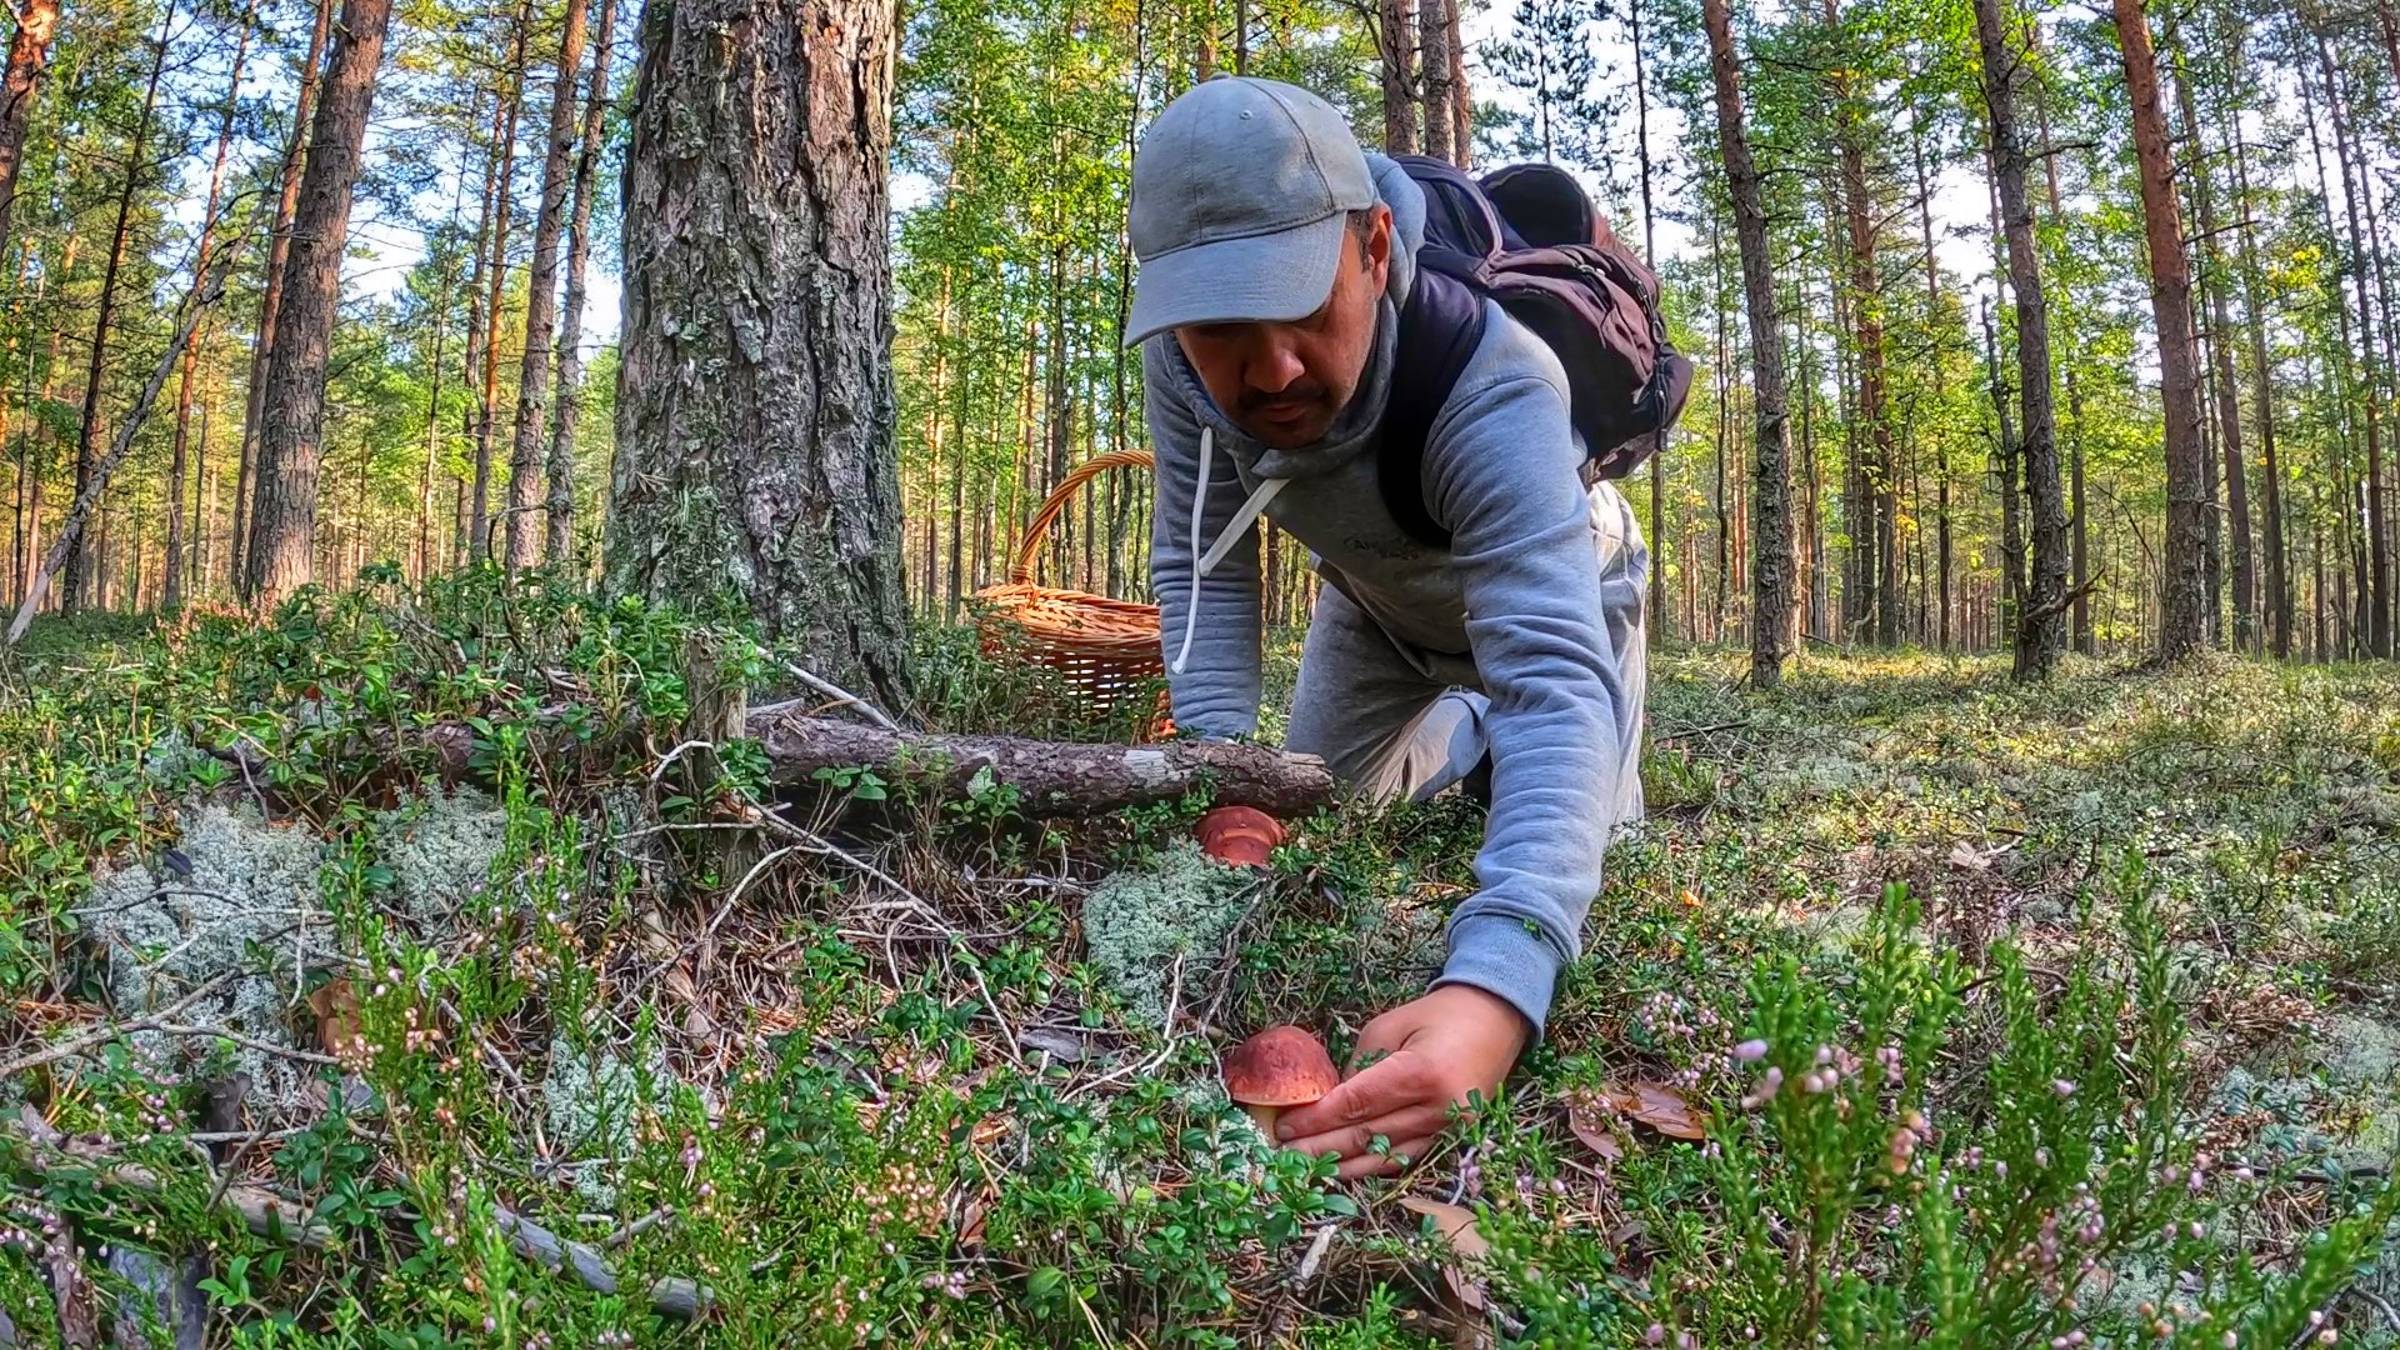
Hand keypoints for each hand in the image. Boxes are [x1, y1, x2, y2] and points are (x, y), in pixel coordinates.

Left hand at [1276, 985, 1529, 1178]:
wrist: (1496, 1019)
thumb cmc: (1438, 1015)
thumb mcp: (1389, 1025)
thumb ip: (1358, 1065)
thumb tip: (1328, 1101)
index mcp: (1419, 1072)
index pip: (1356, 1104)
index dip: (1317, 1120)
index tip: (1285, 1126)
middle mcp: (1437, 1108)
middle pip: (1367, 1136)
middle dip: (1320, 1146)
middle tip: (1284, 1152)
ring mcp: (1449, 1128)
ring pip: (1386, 1156)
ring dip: (1343, 1165)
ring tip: (1307, 1168)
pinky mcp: (1454, 1137)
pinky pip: (1407, 1158)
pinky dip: (1374, 1166)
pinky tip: (1346, 1169)